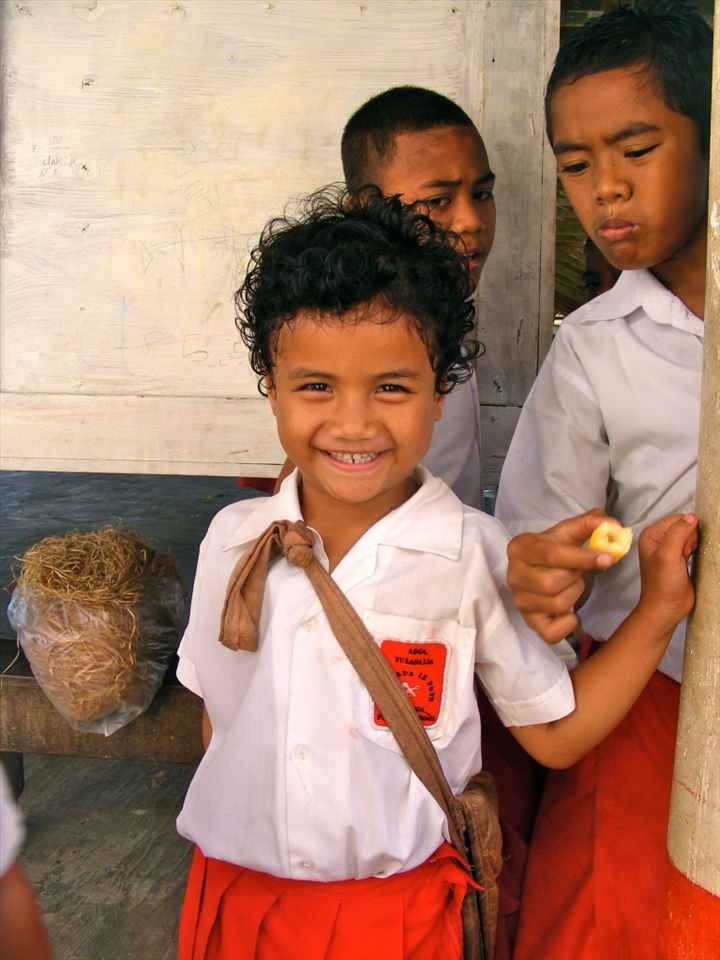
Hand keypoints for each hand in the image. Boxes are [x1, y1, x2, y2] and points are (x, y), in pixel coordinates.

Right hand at [507, 509, 615, 642]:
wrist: (543, 568)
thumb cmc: (557, 549)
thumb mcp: (570, 532)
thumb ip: (590, 523)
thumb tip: (612, 525)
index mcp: (520, 548)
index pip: (551, 555)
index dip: (581, 558)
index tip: (607, 558)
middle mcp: (513, 575)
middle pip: (552, 583)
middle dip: (575, 577)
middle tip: (578, 572)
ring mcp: (519, 601)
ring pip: (556, 604)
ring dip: (574, 595)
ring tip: (572, 586)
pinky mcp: (528, 622)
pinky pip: (551, 633)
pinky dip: (568, 624)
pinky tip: (570, 610)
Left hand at [636, 513, 697, 634]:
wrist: (667, 607)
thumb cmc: (663, 584)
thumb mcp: (668, 556)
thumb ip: (678, 533)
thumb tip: (691, 516)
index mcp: (651, 534)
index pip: (677, 518)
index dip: (686, 531)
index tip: (683, 549)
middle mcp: (659, 539)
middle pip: (685, 525)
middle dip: (690, 539)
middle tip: (684, 556)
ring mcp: (669, 548)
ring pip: (690, 535)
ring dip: (693, 545)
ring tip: (685, 559)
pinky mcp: (680, 557)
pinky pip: (693, 544)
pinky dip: (695, 550)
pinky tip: (690, 560)